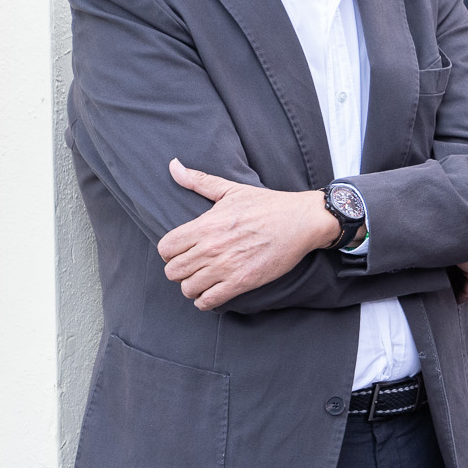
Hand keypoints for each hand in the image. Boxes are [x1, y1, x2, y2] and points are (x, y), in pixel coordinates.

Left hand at [157, 159, 337, 309]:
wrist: (301, 221)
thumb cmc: (267, 205)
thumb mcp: (231, 189)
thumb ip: (199, 181)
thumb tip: (173, 166)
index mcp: (205, 225)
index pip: (166, 248)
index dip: (169, 252)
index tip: (181, 251)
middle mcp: (211, 248)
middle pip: (173, 271)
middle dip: (179, 271)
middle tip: (192, 268)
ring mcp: (226, 266)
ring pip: (188, 288)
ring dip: (192, 287)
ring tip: (202, 281)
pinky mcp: (242, 282)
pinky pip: (209, 301)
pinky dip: (206, 300)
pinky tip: (213, 292)